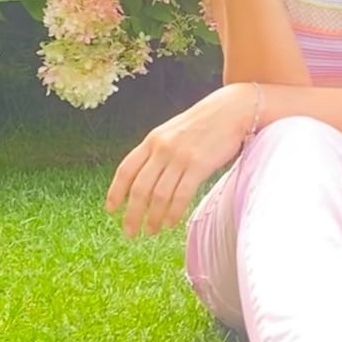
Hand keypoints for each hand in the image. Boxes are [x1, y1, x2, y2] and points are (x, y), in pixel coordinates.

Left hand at [104, 83, 256, 237]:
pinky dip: (173, 213)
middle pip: (139, 188)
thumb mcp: (171, 132)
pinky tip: (170, 223)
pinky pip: (181, 195)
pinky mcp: (199, 165)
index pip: (126, 170)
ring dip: (153, 218)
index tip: (111, 210)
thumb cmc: (202, 124)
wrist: (231, 109)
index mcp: (152, 140)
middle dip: (132, 214)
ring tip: (151, 231)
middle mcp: (162, 149)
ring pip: (159, 195)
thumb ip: (157, 152)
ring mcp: (180, 157)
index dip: (115, 192)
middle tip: (130, 232)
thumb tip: (143, 181)